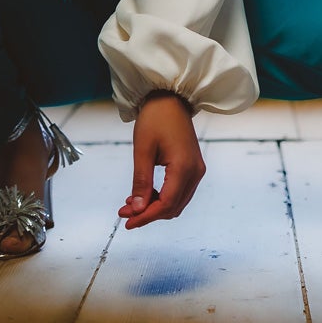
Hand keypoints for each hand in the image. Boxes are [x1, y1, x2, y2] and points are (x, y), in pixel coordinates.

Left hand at [118, 90, 203, 228]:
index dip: (146, 217)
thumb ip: (141, 181)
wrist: (170, 100)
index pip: (166, 204)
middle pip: (172, 207)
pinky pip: (179, 192)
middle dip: (148, 213)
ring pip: (176, 202)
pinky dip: (162, 198)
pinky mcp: (193, 168)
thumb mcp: (143, 150)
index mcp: (184, 167)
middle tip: (124, 212)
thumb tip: (137, 209)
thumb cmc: (155, 119)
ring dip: (155, 207)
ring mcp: (196, 170)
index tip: (128, 223)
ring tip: (131, 204)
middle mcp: (195, 172)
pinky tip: (144, 194)